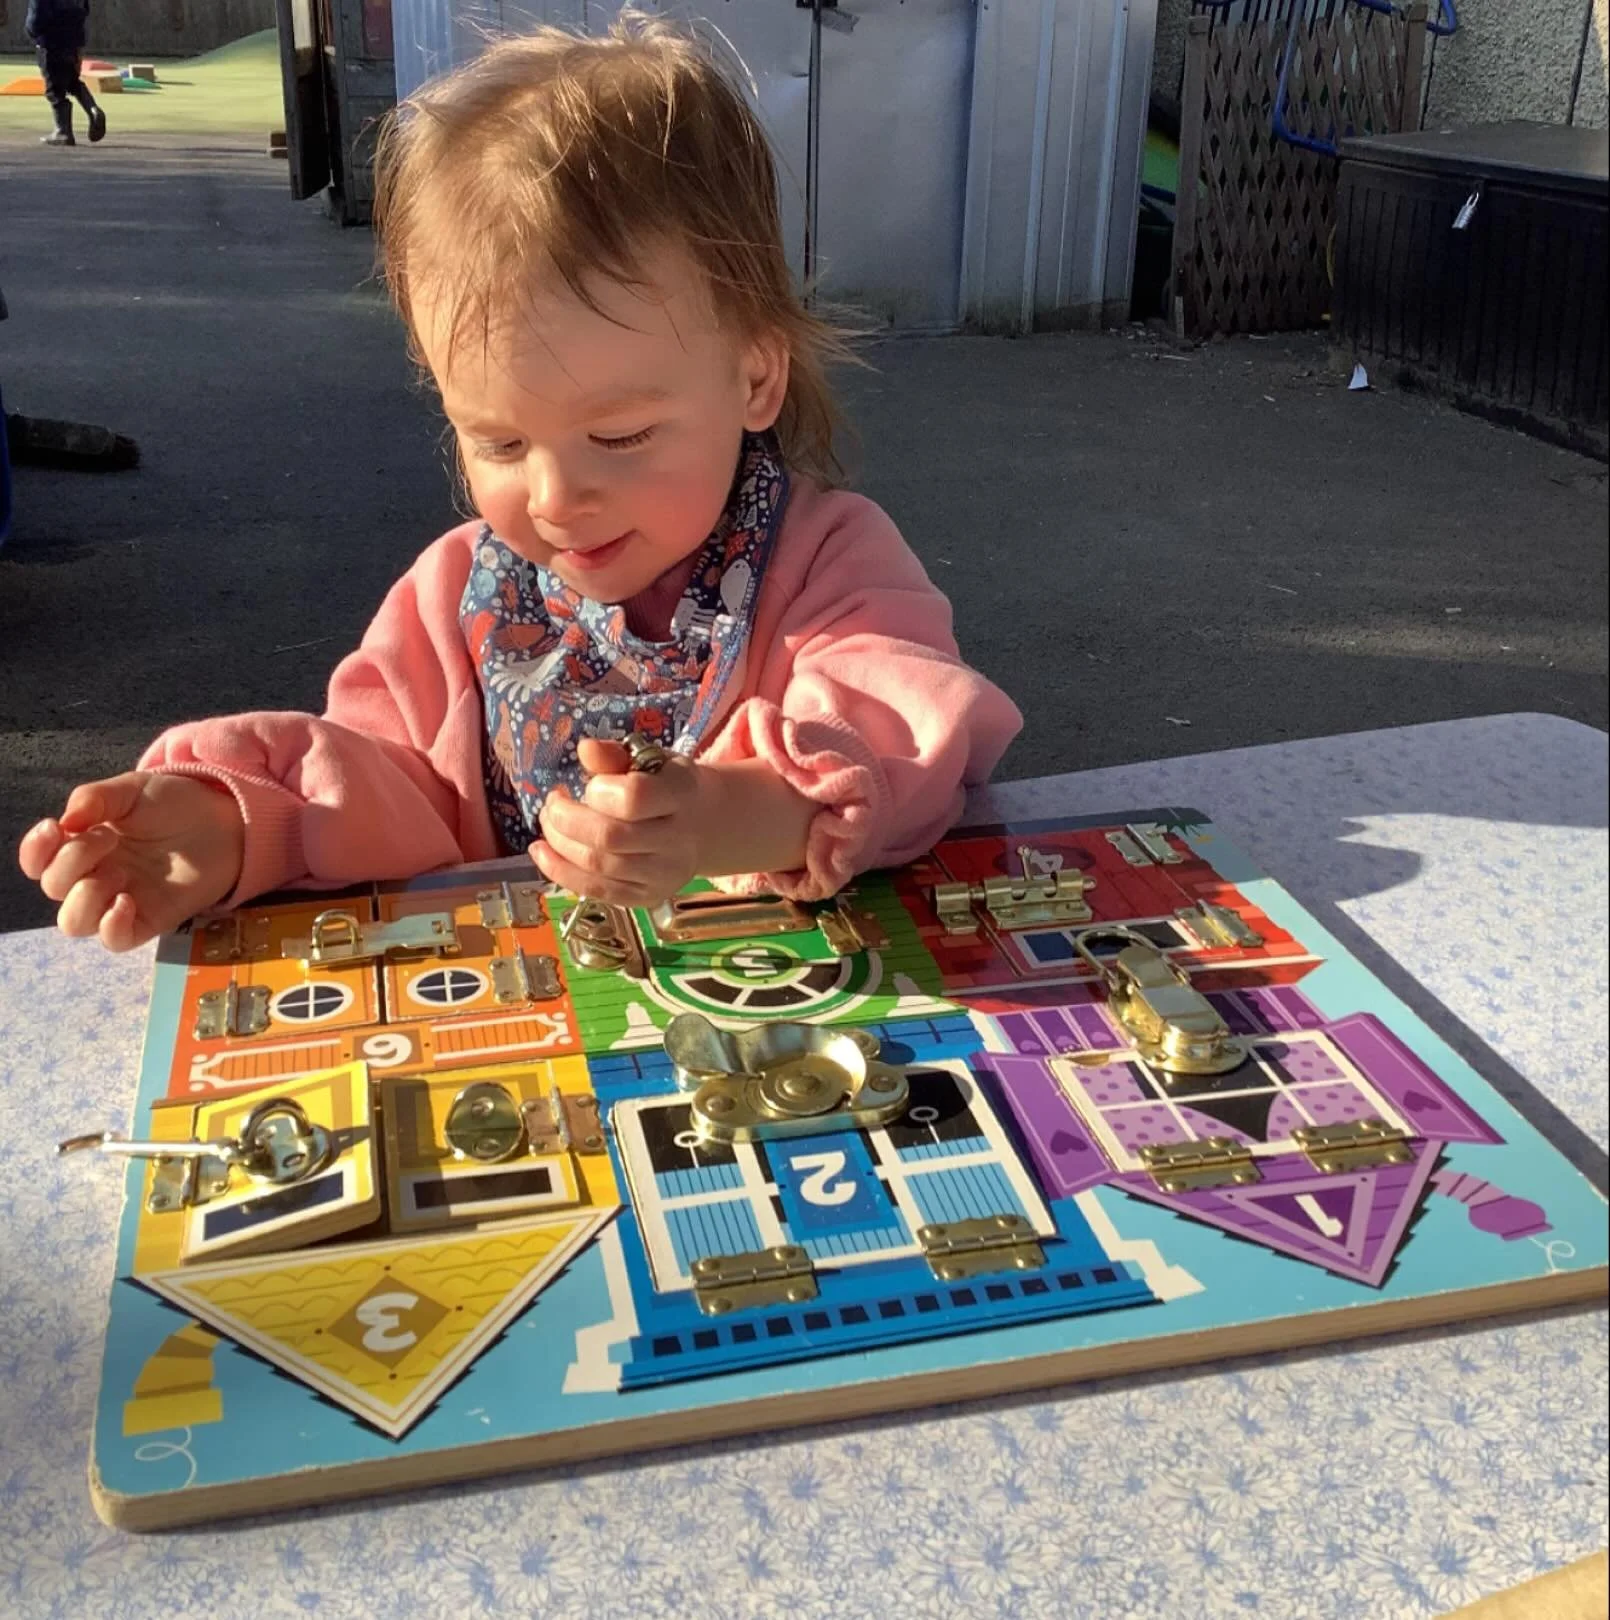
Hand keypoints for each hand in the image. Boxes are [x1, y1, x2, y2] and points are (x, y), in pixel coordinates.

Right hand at [17, 771, 245, 950]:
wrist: (226, 819)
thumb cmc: (174, 805)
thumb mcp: (132, 790)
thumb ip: (95, 798)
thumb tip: (66, 821)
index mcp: (82, 846)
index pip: (39, 861)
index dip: (35, 850)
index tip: (55, 827)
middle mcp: (94, 876)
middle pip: (54, 889)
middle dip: (71, 861)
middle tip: (110, 838)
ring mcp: (120, 900)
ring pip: (74, 922)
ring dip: (85, 896)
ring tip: (120, 871)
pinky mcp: (149, 920)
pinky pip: (115, 941)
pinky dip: (111, 926)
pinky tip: (126, 901)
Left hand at [532, 738, 702, 908]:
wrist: (702, 825)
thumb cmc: (665, 786)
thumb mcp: (648, 759)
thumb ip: (615, 755)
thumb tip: (586, 749)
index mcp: (681, 794)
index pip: (634, 798)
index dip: (598, 792)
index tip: (588, 784)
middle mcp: (678, 840)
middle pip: (609, 837)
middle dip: (565, 820)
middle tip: (551, 805)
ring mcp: (664, 874)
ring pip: (598, 866)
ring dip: (559, 843)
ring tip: (548, 823)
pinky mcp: (647, 897)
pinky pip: (596, 891)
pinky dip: (560, 871)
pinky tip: (542, 852)